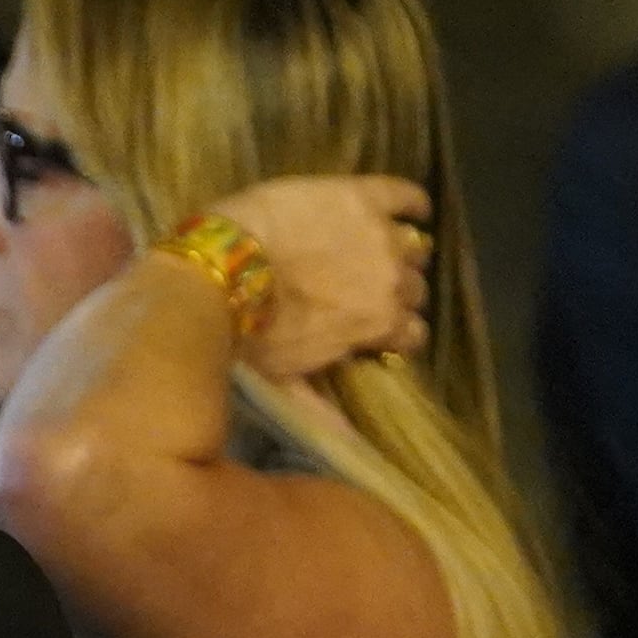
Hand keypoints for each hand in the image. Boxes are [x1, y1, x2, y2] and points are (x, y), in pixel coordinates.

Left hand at [201, 173, 430, 381]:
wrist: (223, 271)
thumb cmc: (249, 333)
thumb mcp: (285, 376)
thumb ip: (320, 404)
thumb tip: (349, 442)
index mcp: (378, 325)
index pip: (413, 333)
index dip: (397, 330)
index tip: (380, 328)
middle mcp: (393, 281)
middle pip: (413, 288)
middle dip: (395, 291)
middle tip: (366, 287)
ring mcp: (381, 236)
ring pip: (413, 246)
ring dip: (400, 252)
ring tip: (380, 250)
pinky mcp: (362, 196)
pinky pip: (405, 195)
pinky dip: (412, 201)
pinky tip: (412, 205)